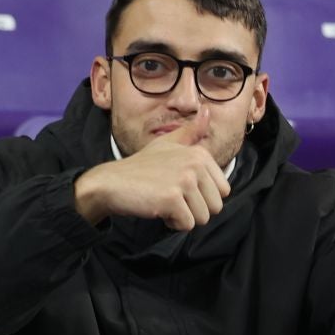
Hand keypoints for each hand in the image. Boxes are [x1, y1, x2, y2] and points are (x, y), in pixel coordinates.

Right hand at [73, 118, 231, 231]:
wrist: (111, 182)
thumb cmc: (141, 167)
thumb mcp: (168, 144)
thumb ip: (191, 132)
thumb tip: (208, 110)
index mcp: (200, 154)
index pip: (223, 191)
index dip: (203, 197)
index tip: (181, 188)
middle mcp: (195, 164)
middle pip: (216, 207)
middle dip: (196, 209)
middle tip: (173, 198)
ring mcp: (184, 180)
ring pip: (203, 218)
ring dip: (184, 217)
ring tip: (165, 202)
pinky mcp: (172, 198)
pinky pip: (187, 225)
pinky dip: (173, 224)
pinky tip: (158, 209)